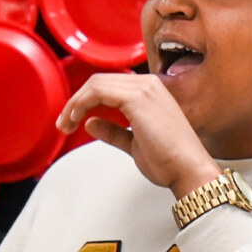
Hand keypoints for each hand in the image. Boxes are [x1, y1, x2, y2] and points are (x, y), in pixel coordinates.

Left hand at [56, 72, 221, 198]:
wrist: (188, 170)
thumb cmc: (169, 161)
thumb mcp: (134, 144)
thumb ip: (113, 131)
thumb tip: (92, 124)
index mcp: (150, 91)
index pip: (108, 85)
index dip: (85, 100)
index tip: (71, 120)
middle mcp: (148, 84)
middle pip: (99, 81)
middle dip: (76, 101)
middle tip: (63, 124)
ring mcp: (144, 88)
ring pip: (96, 83)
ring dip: (75, 103)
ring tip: (66, 124)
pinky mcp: (137, 98)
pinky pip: (99, 91)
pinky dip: (81, 103)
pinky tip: (74, 119)